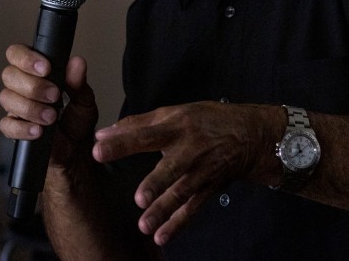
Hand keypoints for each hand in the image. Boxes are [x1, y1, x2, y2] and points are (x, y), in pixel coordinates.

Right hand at [0, 44, 98, 166]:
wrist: (75, 149)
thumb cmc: (76, 119)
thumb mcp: (83, 99)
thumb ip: (79, 81)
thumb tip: (76, 63)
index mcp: (36, 71)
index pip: (18, 53)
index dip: (26, 58)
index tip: (46, 68)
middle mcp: (22, 86)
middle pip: (9, 75)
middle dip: (33, 86)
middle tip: (54, 96)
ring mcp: (15, 107)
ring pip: (7, 98)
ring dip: (30, 107)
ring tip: (51, 117)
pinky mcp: (13, 127)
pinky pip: (7, 124)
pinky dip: (23, 128)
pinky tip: (38, 131)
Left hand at [92, 102, 278, 245]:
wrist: (249, 135)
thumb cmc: (207, 120)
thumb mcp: (175, 112)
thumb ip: (138, 124)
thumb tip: (104, 133)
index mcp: (177, 126)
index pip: (145, 133)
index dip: (123, 142)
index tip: (99, 148)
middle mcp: (190, 149)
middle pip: (171, 167)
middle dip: (155, 183)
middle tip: (139, 198)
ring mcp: (201, 171)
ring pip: (182, 192)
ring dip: (164, 210)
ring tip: (145, 225)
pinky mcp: (209, 188)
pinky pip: (192, 208)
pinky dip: (177, 224)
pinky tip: (161, 236)